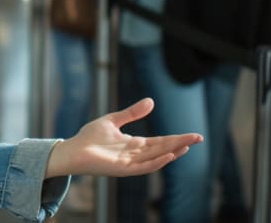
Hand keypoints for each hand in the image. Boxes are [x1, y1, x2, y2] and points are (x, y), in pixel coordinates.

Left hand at [44, 98, 201, 177]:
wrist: (72, 149)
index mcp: (134, 144)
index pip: (160, 141)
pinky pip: (143, 166)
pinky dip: (156, 162)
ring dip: (172, 152)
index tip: (193, 135)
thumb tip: (151, 101)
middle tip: (198, 138)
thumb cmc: (89, 137)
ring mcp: (130, 163)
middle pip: (162, 148)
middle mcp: (135, 154)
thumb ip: (132, 113)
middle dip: (180, 144)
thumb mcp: (113, 120)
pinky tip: (168, 155)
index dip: (176, 138)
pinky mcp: (122, 169)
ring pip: (156, 157)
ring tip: (187, 145)